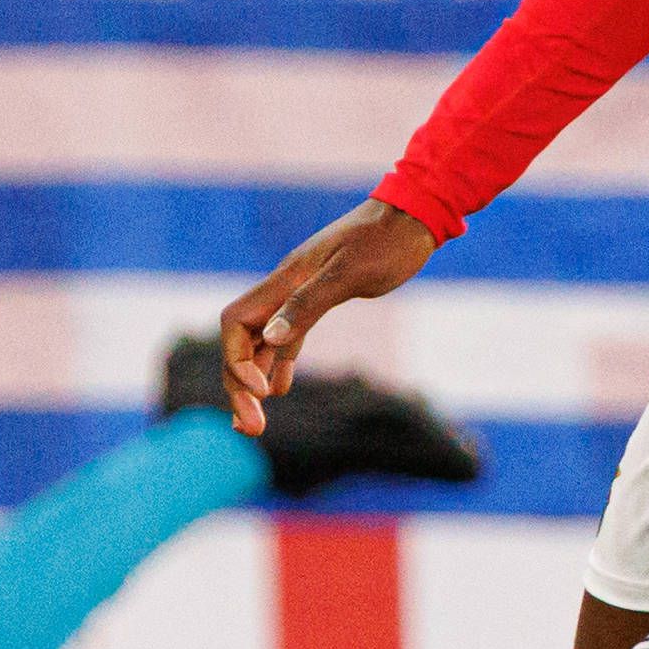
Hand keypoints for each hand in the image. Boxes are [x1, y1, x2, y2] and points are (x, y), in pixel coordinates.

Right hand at [219, 199, 438, 433]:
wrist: (413, 218)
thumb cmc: (386, 242)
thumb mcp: (350, 274)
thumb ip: (307, 304)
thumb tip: (268, 338)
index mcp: (285, 279)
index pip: (235, 324)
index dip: (237, 361)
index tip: (263, 392)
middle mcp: (285, 288)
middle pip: (241, 341)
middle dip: (239, 386)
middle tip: (250, 430)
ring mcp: (300, 295)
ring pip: (261, 344)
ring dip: (254, 383)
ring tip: (253, 426)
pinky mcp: (320, 300)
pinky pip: (287, 337)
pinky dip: (279, 364)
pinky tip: (279, 390)